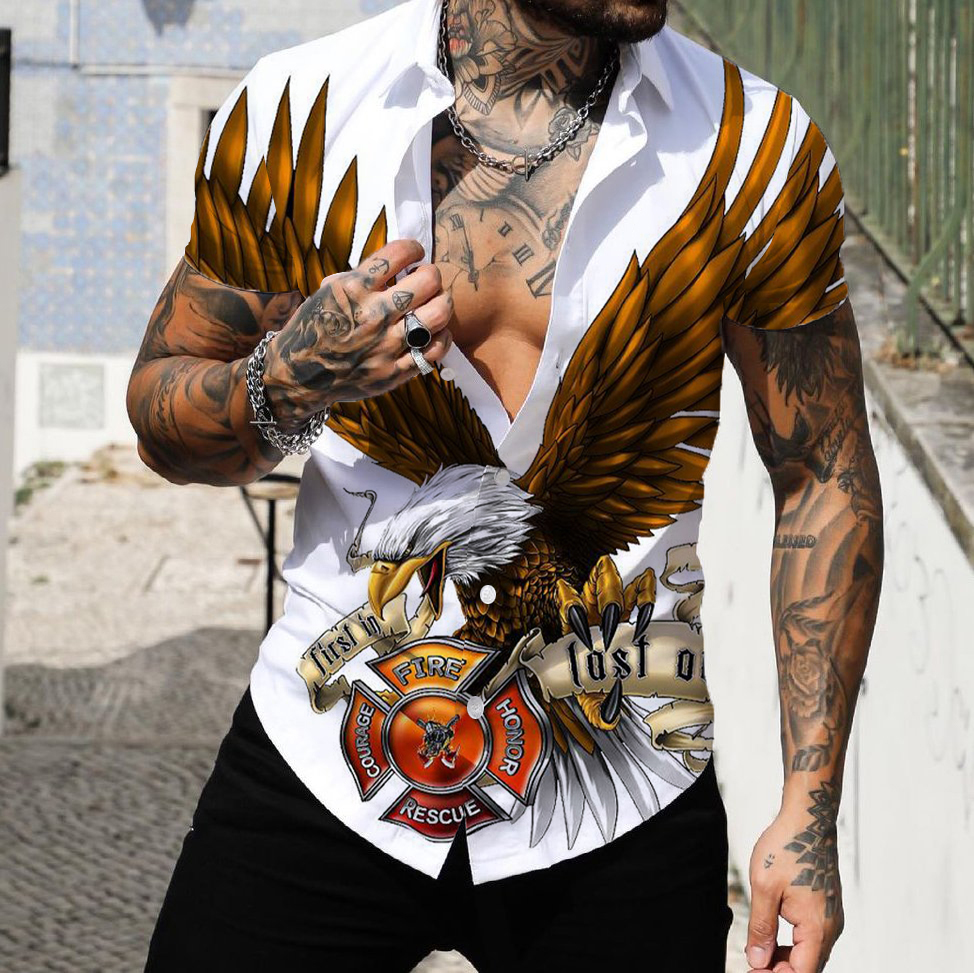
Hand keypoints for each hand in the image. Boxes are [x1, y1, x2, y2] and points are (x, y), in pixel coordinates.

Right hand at [260, 238, 453, 428]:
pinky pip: (432, 352)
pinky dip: (442, 338)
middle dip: (432, 274)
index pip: (398, 254)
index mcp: (353, 289)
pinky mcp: (392, 373)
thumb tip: (396, 263)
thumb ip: (360, 277)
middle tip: (428, 279)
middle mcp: (372, 315)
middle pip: (427, 281)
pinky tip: (436, 332)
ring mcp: (384, 346)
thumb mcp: (327, 292)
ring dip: (443, 303)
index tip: (415, 253)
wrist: (298, 375)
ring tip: (437, 302)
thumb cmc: (315, 328)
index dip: (414, 248)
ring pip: (437, 315)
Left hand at [745, 798, 843, 972]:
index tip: (752, 969)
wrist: (808, 820)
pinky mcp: (825, 907)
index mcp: (817, 928)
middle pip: (807, 967)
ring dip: (786, 958)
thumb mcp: (764, 888)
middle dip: (779, 970)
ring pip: (810, 953)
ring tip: (758, 951)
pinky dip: (793, 944)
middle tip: (752, 962)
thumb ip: (761, 928)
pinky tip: (772, 935)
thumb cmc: (786, 848)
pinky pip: (811, 937)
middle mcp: (830, 927)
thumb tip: (757, 960)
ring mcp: (830, 917)